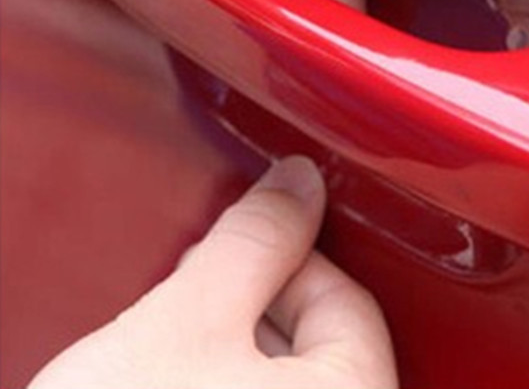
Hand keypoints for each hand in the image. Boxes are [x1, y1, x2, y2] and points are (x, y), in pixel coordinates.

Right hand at [28, 157, 397, 388]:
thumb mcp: (184, 324)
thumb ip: (252, 240)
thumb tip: (299, 179)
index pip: (345, 298)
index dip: (278, 260)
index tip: (223, 257)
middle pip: (315, 348)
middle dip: (247, 312)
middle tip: (186, 309)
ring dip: (229, 363)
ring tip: (170, 363)